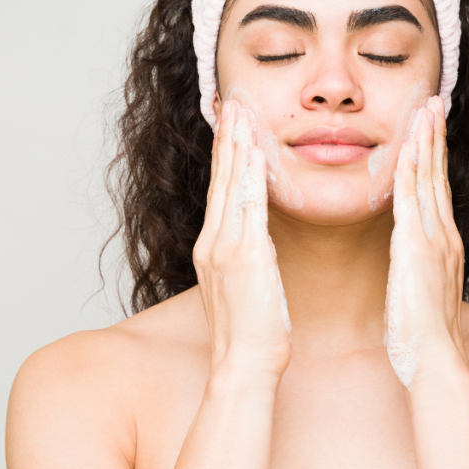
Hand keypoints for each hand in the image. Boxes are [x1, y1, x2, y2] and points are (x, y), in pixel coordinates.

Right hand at [194, 101, 291, 381]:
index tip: (230, 127)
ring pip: (230, 187)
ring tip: (240, 113)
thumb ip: (246, 260)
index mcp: (213, 249)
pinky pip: (246, 208)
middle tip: (232, 103)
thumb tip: (255, 245)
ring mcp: (225, 248)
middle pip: (220, 181)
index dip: (225, 157)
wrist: (244, 364)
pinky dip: (248, 177)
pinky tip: (253, 152)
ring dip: (236, 147)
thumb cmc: (251, 334)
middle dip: (226, 140)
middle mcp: (213, 243)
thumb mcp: (245, 288)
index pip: (221, 193)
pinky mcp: (243, 257)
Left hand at [384, 95, 466, 388]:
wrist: (434, 361)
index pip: (435, 190)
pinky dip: (413, 174)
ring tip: (426, 109)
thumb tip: (407, 258)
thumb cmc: (421, 335)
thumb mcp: (417, 290)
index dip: (433, 157)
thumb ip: (415, 268)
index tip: (429, 128)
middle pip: (438, 176)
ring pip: (430, 181)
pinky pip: (414, 204)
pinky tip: (408, 150)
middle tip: (433, 101)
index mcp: (440, 245)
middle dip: (435, 137)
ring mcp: (434, 242)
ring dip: (427, 143)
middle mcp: (442, 237)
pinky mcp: (418, 252)